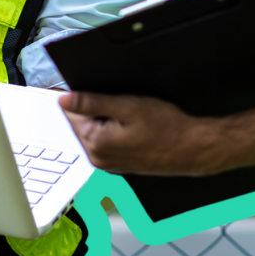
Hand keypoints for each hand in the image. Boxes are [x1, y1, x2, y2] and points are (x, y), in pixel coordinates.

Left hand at [58, 91, 224, 175]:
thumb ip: (92, 102)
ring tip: (131, 117)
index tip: (99, 92)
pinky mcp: (117, 164)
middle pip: (81, 122)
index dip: (82, 96)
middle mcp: (97, 158)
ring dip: (105, 119)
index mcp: (95, 143)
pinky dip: (114, 130)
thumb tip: (63, 99)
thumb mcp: (128, 106)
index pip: (71, 113)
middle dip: (95, 109)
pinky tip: (133, 127)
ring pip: (94, 131)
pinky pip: (106, 141)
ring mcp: (107, 163)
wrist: (191, 148)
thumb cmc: (166, 129)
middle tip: (123, 104)